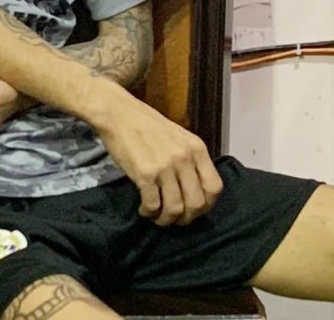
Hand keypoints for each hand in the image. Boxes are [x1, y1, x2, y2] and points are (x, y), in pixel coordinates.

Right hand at [94, 85, 222, 226]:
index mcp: (196, 148)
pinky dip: (148, 212)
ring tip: (157, 216)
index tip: (194, 210)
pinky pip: (153, 205)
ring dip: (166, 219)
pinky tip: (144, 208)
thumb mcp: (178, 137)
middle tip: (175, 219)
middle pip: (197, 203)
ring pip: (175, 209)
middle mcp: (184, 158)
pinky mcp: (145, 173)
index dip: (207, 205)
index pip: (214, 187)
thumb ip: (189, 160)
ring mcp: (165, 166)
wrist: (118, 113)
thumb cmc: (147, 124)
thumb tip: (194, 190)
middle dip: (186, 218)